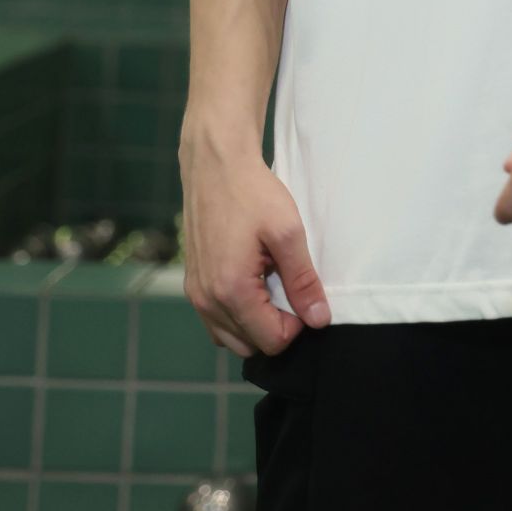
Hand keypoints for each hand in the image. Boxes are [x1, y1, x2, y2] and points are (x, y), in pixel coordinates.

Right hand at [179, 133, 331, 355]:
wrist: (215, 164)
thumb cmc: (252, 192)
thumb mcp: (287, 232)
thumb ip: (303, 280)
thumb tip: (319, 319)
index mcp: (231, 291)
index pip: (272, 342)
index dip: (296, 324)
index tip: (301, 291)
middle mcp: (207, 301)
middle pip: (250, 346)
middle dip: (275, 327)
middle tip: (286, 287)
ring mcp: (195, 294)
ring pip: (230, 338)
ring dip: (255, 322)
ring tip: (269, 283)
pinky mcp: (192, 283)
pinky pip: (216, 321)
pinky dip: (236, 313)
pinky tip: (251, 281)